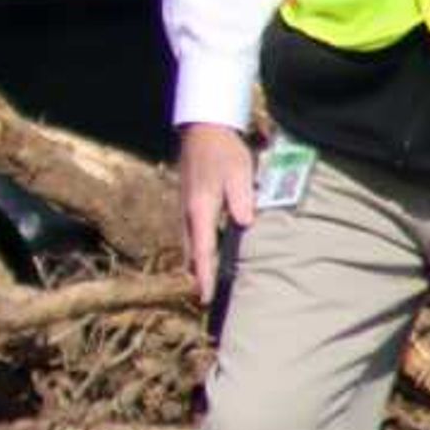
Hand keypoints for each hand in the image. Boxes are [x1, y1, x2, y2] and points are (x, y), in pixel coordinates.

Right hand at [179, 124, 256, 302]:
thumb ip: (242, 198)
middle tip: (205, 299)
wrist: (202, 130)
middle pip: (190, 253)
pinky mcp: (187, 204)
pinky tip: (202, 253)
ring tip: (203, 283)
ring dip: (194, 264)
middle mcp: (188, 213)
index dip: (204, 276)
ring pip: (187, 244)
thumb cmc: (224, 151)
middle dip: (196, 276)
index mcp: (201, 209)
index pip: (202, 250)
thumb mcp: (239, 172)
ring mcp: (185, 208)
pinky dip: (194, 249)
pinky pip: (189, 234)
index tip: (205, 297)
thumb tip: (245, 224)